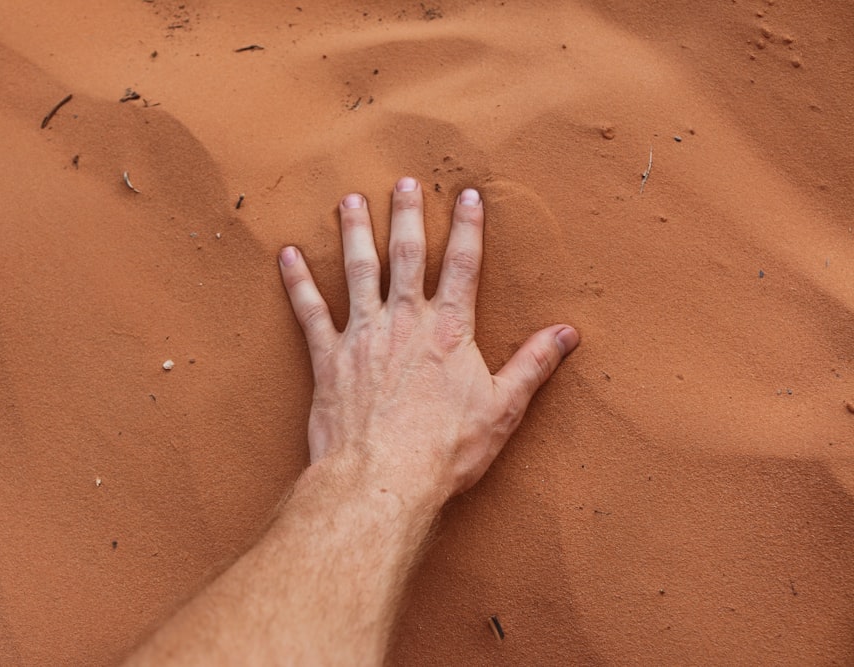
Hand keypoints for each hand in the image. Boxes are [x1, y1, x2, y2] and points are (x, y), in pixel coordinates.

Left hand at [279, 177, 578, 502]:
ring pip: (358, 271)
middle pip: (407, 255)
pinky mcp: (328, 359)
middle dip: (406, 216)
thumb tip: (567, 334)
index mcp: (448, 331)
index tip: (467, 196)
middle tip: (403, 183)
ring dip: (354, 233)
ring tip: (350, 201)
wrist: (382, 479)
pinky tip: (288, 256)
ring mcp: (363, 336)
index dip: (468, 228)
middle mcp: (405, 322)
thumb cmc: (444, 450)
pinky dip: (297, 282)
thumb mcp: (502, 409)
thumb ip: (532, 366)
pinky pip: (310, 311)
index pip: (463, 266)